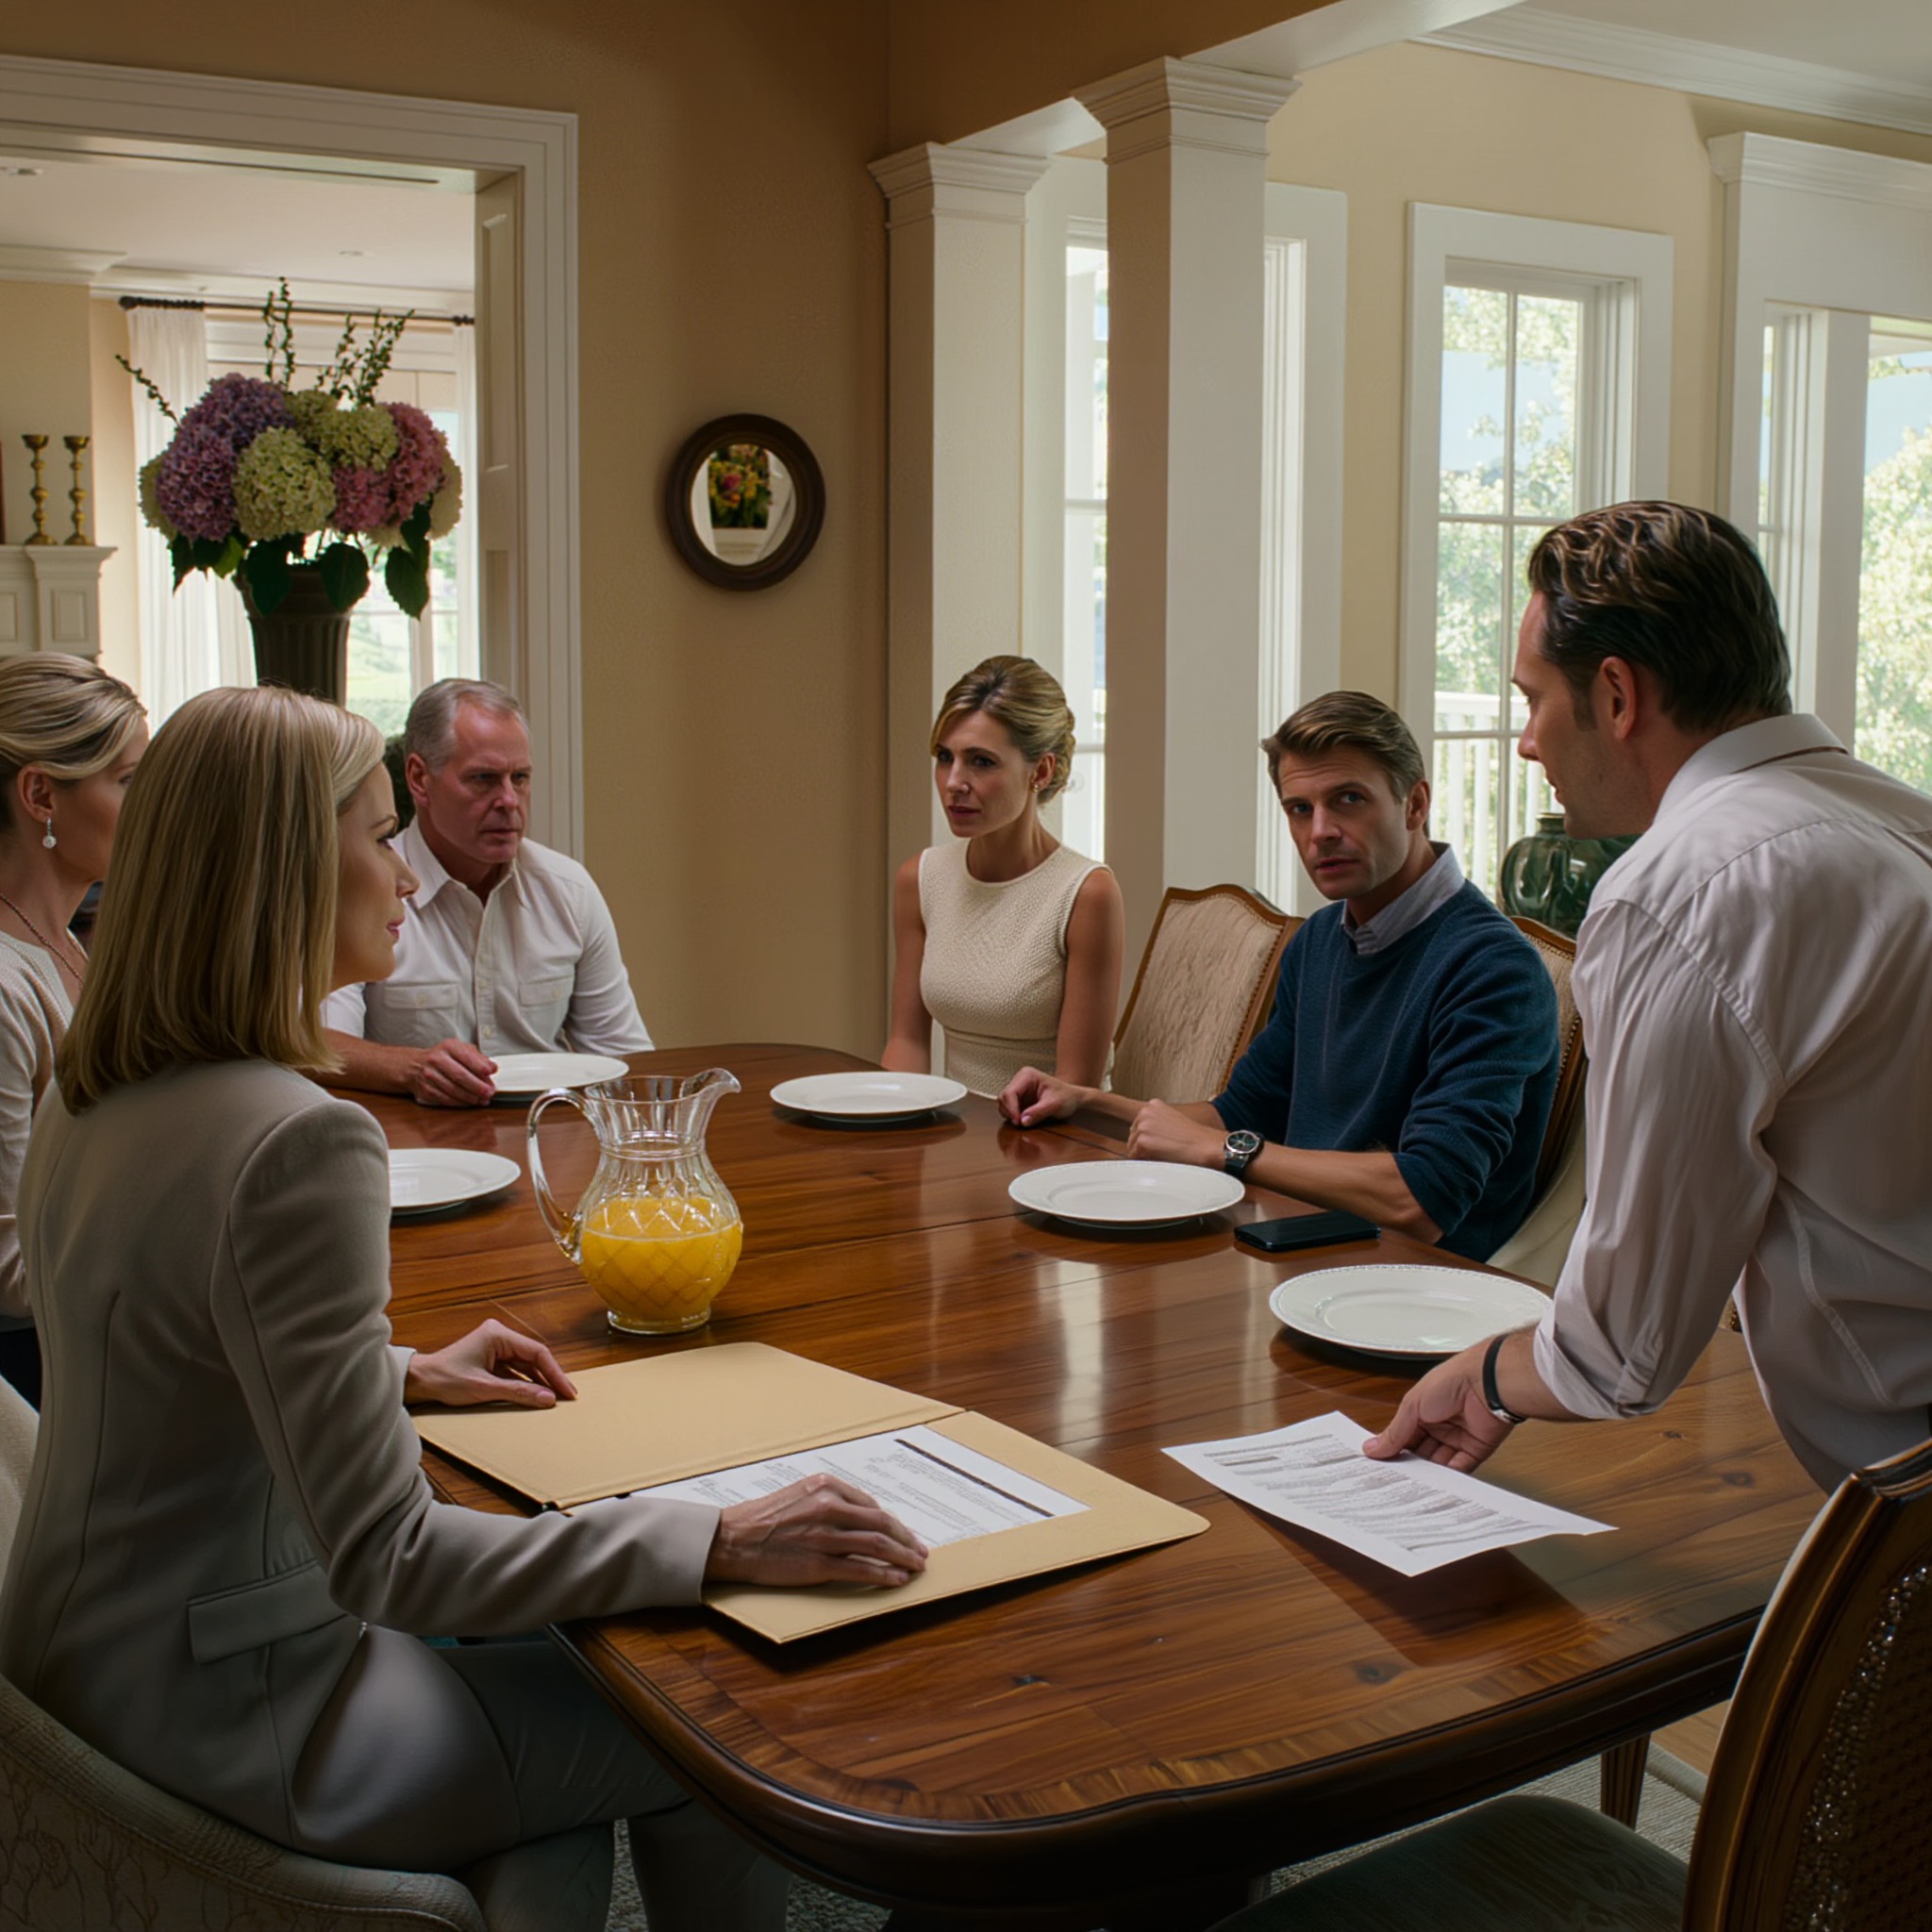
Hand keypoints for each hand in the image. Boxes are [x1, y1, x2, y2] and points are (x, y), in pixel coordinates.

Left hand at [404, 1319, 576, 1409]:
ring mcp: (494, 1347)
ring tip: (555, 1398)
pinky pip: (515, 1370)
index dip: (555, 1373)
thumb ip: (518, 1392)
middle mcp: (499, 1336)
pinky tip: (536, 1395)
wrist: (418, 1382)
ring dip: (539, 1381)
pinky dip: (526, 1383)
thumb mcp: (483, 1388)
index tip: (567, 1391)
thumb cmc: (444, 1379)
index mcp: (498, 1334)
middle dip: (550, 1377)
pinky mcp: (490, 1359)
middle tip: (567, 1397)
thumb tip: (547, 1399)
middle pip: (534, 1357)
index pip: (537, 1352)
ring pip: (526, 1364)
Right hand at [409, 1039, 497, 1107]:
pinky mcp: (426, 1089)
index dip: (480, 1066)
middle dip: (477, 1086)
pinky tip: (470, 1102)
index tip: (491, 1072)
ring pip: (453, 1090)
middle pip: (460, 1076)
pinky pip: (446, 1099)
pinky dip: (460, 1103)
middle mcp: (437, 1059)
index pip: (466, 1056)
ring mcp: (429, 1075)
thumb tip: (492, 1067)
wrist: (415, 1065)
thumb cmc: (443, 1057)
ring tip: (482, 1100)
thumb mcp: (460, 1049)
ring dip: (471, 1097)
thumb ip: (478, 1057)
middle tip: (489, 1092)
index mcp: (448, 1047)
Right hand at [704, 1474, 928, 1588]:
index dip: (893, 1523)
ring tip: (916, 1566)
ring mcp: (825, 1536)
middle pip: (881, 1524)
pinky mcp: (819, 1564)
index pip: (871, 1506)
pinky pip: (861, 1570)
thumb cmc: (763, 1518)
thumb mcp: (799, 1494)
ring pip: (877, 1546)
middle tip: (921, 1551)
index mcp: (826, 1486)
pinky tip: (897, 1579)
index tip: (903, 1534)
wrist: (733, 1539)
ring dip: (903, 1557)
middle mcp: (829, 1507)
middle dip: (906, 1539)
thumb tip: (863, 1516)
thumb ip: (830, 1501)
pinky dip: (884, 1575)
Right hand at [999, 1066, 1089, 1126]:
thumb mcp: (1055, 1105)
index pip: (1010, 1092)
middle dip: (1010, 1112)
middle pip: (1004, 1097)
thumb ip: (1038, 1112)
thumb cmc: (1066, 1096)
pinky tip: (1023, 1120)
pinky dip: (1013, 1116)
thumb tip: (1023, 1121)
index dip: (1011, 1108)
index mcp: (1027, 1075)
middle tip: (1020, 1124)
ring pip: (1003, 1104)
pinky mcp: (1019, 1099)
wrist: (1073, 1098)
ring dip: (1010, 1115)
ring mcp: (1018, 1090)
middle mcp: (1020, 1080)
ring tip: (1023, 1122)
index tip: (1018, 1121)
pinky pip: (1009, 1109)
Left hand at [1126, 1099, 1225, 1167]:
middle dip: (1143, 1147)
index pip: (1138, 1126)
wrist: (1206, 1146)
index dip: (1147, 1139)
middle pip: (1133, 1137)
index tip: (1158, 1144)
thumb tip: (1147, 1136)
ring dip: (1144, 1155)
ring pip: (1132, 1149)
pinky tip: (1162, 1160)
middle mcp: (1145, 1113)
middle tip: (1163, 1152)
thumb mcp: (1173, 1120)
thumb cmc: (1196, 1137)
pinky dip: (1145, 1163)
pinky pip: (1136, 1158)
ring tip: (1164, 1155)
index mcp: (1153, 1105)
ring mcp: (1143, 1127)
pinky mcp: (1143, 1143)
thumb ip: (1157, 1124)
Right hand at [1363, 1339, 1513, 1472]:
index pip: (1403, 1436)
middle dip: (1411, 1464)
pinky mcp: (1476, 1449)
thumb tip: (1373, 1447)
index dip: (1393, 1450)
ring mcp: (1458, 1437)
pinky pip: (1461, 1468)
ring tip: (1416, 1483)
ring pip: (1439, 1463)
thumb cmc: (1450, 1381)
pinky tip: (1438, 1481)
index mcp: (1421, 1410)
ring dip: (1429, 1473)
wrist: (1485, 1383)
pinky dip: (1450, 1476)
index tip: (1381, 1465)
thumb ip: (1394, 1433)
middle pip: (1420, 1452)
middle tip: (1397, 1479)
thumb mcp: (1412, 1406)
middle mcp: (1439, 1424)